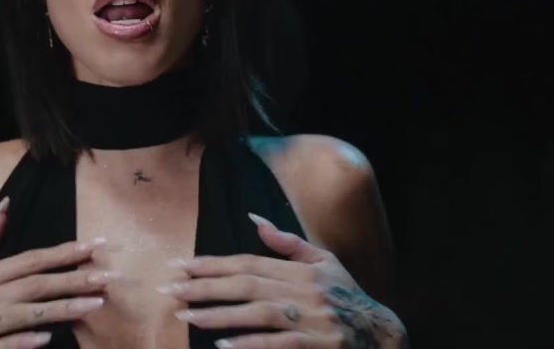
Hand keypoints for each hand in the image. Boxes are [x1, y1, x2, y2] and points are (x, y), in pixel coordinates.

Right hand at [0, 197, 121, 348]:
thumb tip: (7, 206)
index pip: (29, 260)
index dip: (62, 252)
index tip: (93, 246)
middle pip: (35, 285)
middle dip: (74, 279)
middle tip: (107, 276)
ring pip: (27, 315)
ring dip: (62, 309)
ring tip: (95, 304)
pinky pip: (6, 346)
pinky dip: (26, 342)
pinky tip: (49, 338)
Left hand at [158, 213, 407, 347]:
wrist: (382, 334)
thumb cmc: (347, 295)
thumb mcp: (324, 261)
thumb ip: (287, 242)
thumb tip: (253, 218)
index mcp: (302, 269)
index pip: (249, 262)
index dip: (213, 263)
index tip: (180, 265)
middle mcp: (304, 291)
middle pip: (247, 284)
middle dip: (205, 286)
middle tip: (171, 290)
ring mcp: (311, 319)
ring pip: (258, 313)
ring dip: (219, 315)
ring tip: (187, 316)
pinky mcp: (316, 345)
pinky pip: (278, 344)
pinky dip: (250, 344)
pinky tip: (223, 346)